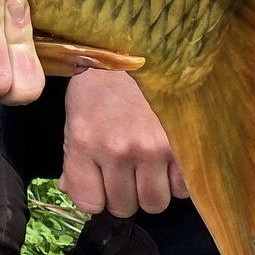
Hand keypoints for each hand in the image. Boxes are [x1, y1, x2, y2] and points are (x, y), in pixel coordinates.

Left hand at [58, 67, 188, 216]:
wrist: (141, 48)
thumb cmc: (103, 82)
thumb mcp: (77, 114)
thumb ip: (74, 156)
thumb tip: (70, 188)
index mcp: (86, 141)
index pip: (89, 202)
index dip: (95, 197)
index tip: (100, 184)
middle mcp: (119, 150)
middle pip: (124, 207)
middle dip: (124, 195)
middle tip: (126, 173)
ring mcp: (154, 149)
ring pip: (155, 203)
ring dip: (151, 190)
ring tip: (148, 167)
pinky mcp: (184, 146)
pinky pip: (183, 189)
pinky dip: (176, 181)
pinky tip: (168, 160)